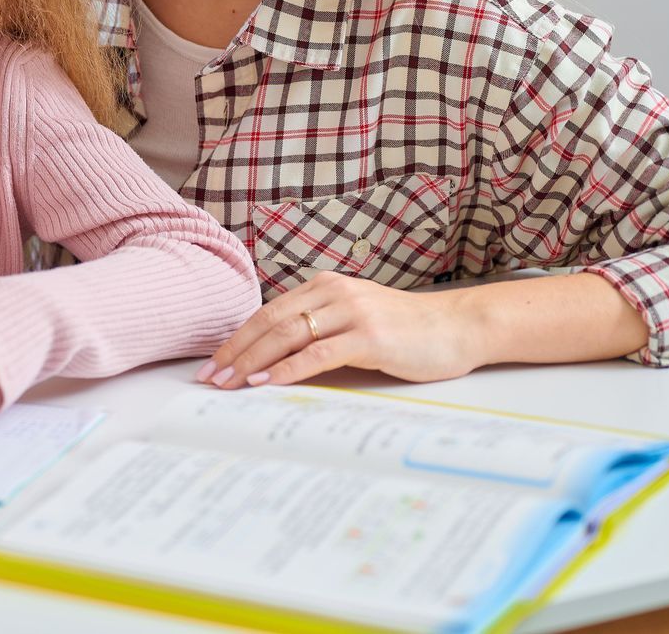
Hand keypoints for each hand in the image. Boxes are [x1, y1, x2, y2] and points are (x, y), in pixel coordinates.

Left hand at [199, 272, 482, 388]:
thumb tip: (274, 358)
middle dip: (236, 351)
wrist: (458, 327)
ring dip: (254, 361)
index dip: (237, 337)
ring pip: (288, 335)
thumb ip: (320, 329)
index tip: (213, 362)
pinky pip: (319, 353)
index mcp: (325, 286)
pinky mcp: (370, 336)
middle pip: (270, 322)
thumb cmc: (406, 330)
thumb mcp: (355, 321)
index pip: (269, 312)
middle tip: (210, 377)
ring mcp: (352, 312)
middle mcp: (334, 293)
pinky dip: (289, 368)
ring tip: (231, 382)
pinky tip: (267, 381)